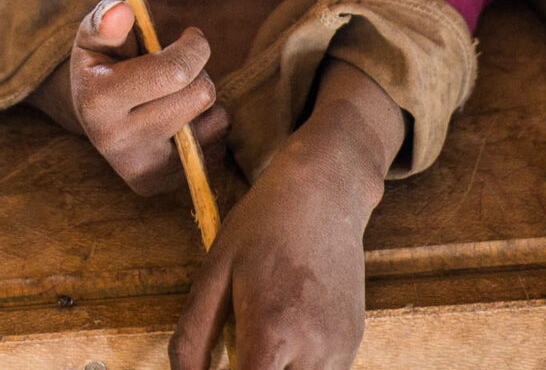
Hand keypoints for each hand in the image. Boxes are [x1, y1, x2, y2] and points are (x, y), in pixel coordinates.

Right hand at [60, 0, 229, 194]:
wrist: (89, 117)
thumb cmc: (102, 64)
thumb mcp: (95, 36)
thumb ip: (107, 20)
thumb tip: (122, 11)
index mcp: (99, 99)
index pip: (176, 71)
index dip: (195, 46)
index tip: (191, 36)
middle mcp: (116, 141)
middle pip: (200, 95)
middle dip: (198, 71)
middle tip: (178, 67)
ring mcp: (139, 168)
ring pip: (214, 123)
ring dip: (204, 102)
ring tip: (175, 95)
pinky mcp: (157, 185)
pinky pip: (217, 149)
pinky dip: (208, 129)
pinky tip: (180, 120)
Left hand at [169, 108, 375, 369]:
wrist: (324, 193)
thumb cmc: (262, 226)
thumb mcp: (213, 274)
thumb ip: (192, 338)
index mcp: (273, 333)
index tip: (216, 367)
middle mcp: (314, 351)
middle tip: (235, 354)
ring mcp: (341, 350)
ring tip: (260, 344)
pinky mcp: (353, 343)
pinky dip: (297, 368)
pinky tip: (284, 338)